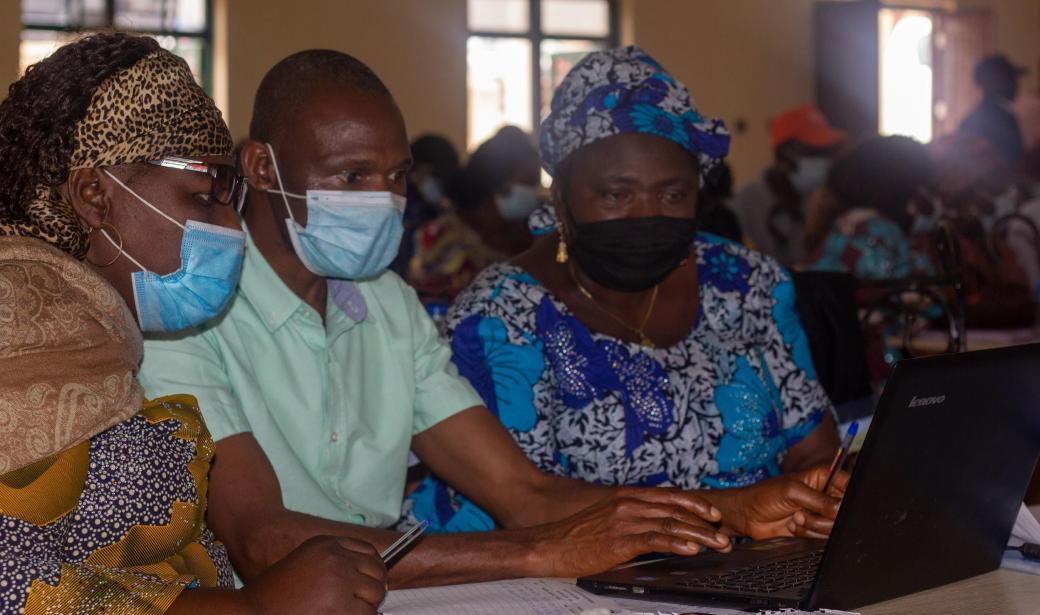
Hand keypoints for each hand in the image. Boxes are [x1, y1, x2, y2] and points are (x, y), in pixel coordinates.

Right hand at [242, 535, 386, 614]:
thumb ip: (335, 563)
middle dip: (372, 590)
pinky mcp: (340, 604)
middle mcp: (335, 556)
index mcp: (326, 544)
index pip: (370, 552)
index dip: (373, 571)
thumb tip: (375, 577)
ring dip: (366, 607)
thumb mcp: (306, 563)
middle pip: (377, 572)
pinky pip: (367, 613)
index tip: (368, 584)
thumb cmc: (276, 594)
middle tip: (357, 605)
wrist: (252, 612)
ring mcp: (339, 579)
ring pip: (375, 594)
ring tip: (346, 613)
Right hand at [526, 487, 731, 577]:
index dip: (695, 503)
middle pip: (676, 510)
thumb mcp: (606, 519)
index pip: (669, 496)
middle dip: (704, 523)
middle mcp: (629, 503)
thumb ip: (630, 518)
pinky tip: (692, 550)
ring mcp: (625, 520)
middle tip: (725, 534)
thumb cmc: (575, 537)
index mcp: (626, 496)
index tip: (713, 514)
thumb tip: (653, 527)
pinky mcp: (621, 539)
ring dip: (700, 535)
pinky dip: (678, 544)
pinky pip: (656, 540)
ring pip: (672, 524)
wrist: (548, 546)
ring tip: (719, 545)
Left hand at [711, 467, 848, 539]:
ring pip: (834, 527)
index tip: (835, 503)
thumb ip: (819, 500)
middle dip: (823, 515)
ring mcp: (821, 514)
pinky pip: (822, 537)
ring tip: (795, 517)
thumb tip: (840, 509)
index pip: (849, 484)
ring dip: (813, 525)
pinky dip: (807, 534)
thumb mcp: (792, 492)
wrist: (749, 516)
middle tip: (802, 511)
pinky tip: (793, 526)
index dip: (847, 496)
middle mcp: (826, 496)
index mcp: (823, 477)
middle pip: (844, 511)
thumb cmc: (765, 495)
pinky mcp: (815, 529)